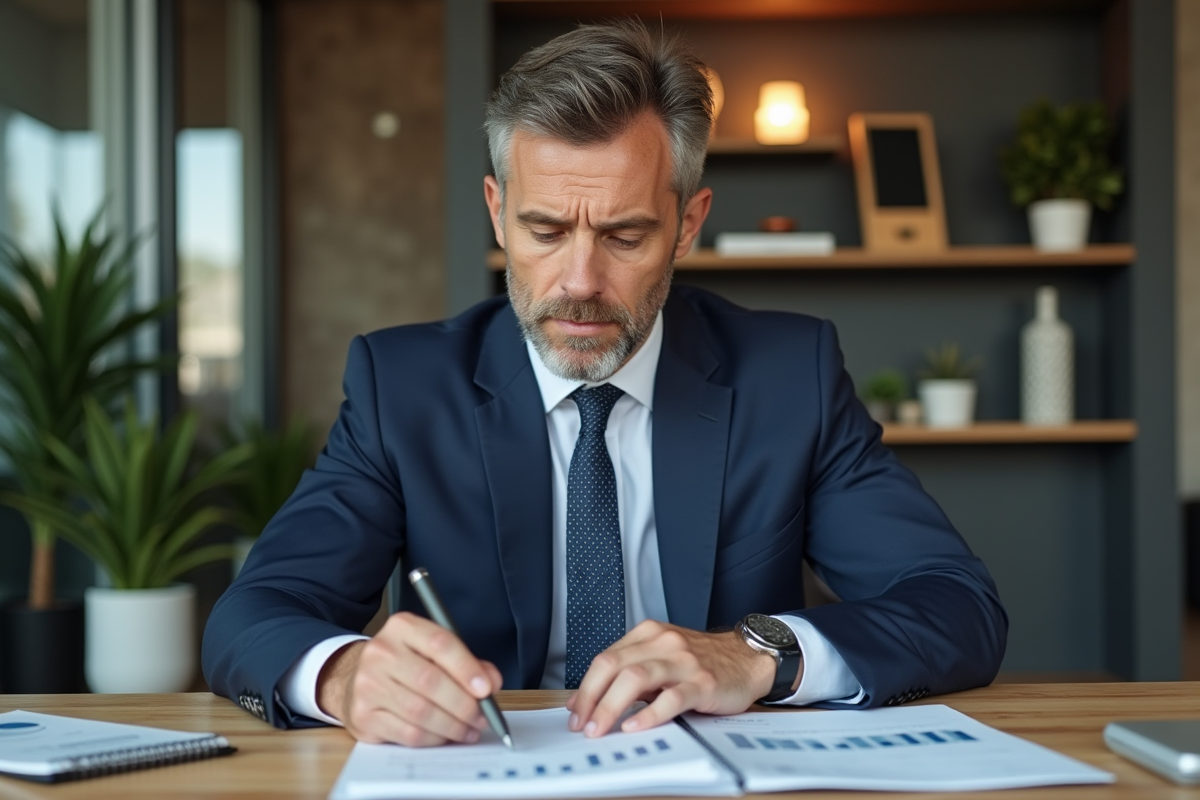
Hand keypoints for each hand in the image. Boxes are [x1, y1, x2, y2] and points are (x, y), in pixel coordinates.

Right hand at [316, 612, 503, 745]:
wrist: (356, 679)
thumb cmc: (405, 665)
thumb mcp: (432, 652)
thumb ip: (466, 663)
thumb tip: (491, 682)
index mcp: (402, 627)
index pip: (440, 643)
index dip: (467, 668)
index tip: (487, 688)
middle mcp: (381, 652)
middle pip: (430, 681)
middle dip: (464, 704)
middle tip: (482, 717)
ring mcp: (368, 684)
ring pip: (420, 711)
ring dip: (452, 726)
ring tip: (469, 730)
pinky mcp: (364, 715)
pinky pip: (408, 733)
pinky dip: (434, 739)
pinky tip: (445, 737)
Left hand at [566, 620, 794, 736]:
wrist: (747, 658)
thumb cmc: (702, 661)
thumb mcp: (662, 657)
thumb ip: (630, 672)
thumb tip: (590, 699)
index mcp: (648, 634)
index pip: (605, 658)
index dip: (585, 687)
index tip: (574, 711)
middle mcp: (663, 643)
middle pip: (613, 666)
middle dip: (591, 698)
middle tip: (581, 724)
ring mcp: (683, 661)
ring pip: (635, 678)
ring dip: (610, 706)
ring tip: (599, 729)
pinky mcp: (702, 682)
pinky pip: (670, 698)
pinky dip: (649, 714)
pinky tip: (635, 726)